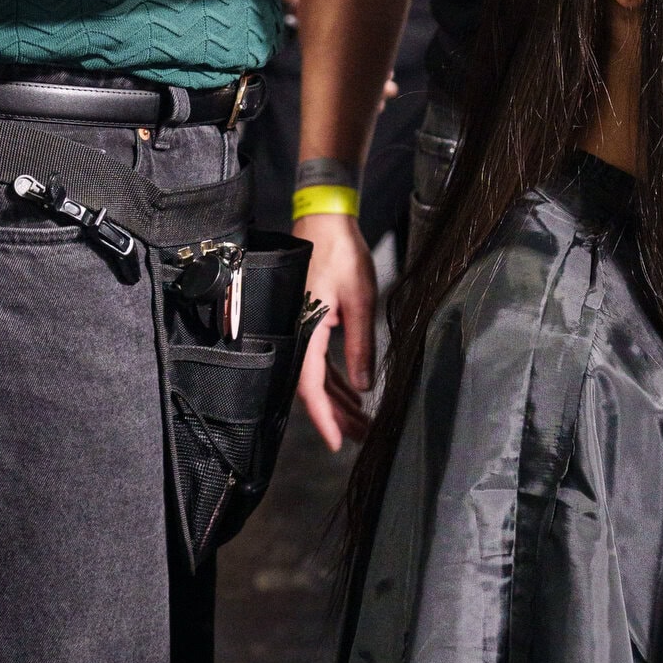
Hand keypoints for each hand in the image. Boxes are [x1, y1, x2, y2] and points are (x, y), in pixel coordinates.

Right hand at [295, 212, 376, 450]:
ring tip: (362, 421)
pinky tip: (354, 393)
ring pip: (318, 377)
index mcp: (305, 329)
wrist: (325, 221)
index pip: (310, 385)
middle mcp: (297, 333)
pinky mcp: (310, 322)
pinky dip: (337, 379)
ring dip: (339, 400)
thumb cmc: (341, 254)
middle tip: (362, 437)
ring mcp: (301, 328)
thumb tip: (365, 387)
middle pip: (314, 387)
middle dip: (338, 415)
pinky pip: (320, 360)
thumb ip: (361, 344)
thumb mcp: (360, 300)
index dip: (324, 417)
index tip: (338, 441)